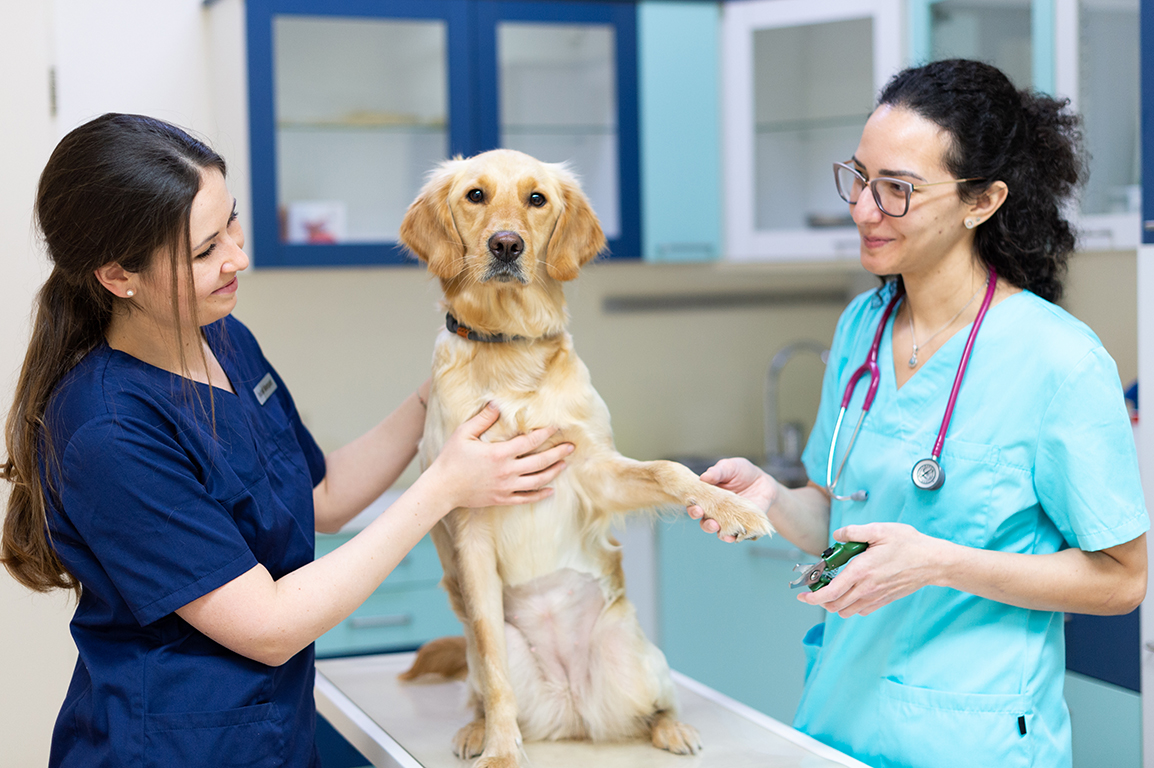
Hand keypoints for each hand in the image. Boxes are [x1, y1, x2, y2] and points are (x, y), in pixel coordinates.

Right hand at [428, 403, 573, 509]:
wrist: (442, 488)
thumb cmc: (451, 459)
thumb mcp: (463, 434)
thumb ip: (482, 419)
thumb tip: (496, 404)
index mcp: (499, 453)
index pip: (529, 442)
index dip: (544, 434)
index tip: (556, 427)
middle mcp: (506, 472)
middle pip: (539, 462)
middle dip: (557, 453)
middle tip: (571, 447)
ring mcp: (506, 488)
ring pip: (537, 481)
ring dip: (553, 472)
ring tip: (565, 464)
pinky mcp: (502, 499)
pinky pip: (526, 499)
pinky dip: (540, 495)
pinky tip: (551, 490)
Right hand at [687, 457, 776, 541]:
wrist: (763, 482)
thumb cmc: (742, 473)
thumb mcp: (729, 467)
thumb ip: (717, 472)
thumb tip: (703, 477)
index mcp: (707, 497)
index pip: (695, 505)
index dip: (692, 508)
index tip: (695, 507)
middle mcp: (715, 512)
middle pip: (704, 522)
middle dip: (703, 521)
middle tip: (703, 515)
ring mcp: (728, 521)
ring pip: (718, 531)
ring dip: (714, 530)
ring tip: (716, 526)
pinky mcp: (742, 526)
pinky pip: (736, 536)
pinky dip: (733, 537)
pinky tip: (732, 536)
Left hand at [798, 523, 944, 616]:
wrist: (933, 562)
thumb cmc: (909, 544)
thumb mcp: (880, 530)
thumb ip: (854, 532)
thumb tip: (837, 535)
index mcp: (862, 571)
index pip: (832, 591)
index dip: (814, 597)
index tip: (803, 595)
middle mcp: (867, 588)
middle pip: (835, 604)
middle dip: (820, 600)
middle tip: (813, 589)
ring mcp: (876, 596)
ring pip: (847, 610)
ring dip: (834, 604)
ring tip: (830, 590)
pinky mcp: (884, 600)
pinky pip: (861, 610)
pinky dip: (850, 606)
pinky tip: (850, 593)